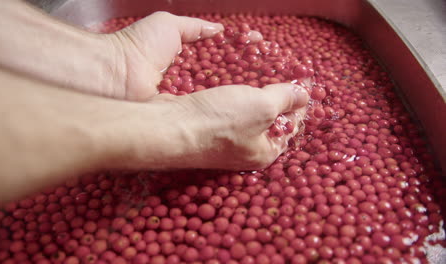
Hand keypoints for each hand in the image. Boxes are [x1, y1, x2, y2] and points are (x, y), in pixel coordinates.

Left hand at [108, 12, 261, 100]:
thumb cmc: (138, 47)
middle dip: (246, 73)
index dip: (239, 51)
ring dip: (240, 91)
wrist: (116, 76)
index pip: (220, 54)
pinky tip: (246, 105)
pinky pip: (206, 110)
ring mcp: (186, 97)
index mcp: (186, 57)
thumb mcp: (168, 25)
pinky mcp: (182, 113)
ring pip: (218, 94)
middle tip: (271, 72)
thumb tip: (219, 29)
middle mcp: (189, 79)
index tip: (260, 47)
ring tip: (266, 89)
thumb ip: (194, 27)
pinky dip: (224, 107)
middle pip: (223, 75)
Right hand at [144, 83, 308, 169]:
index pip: (291, 126)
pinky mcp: (205, 128)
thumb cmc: (220, 122)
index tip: (300, 80)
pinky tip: (231, 84)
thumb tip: (304, 94)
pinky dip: (232, 97)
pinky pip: (226, 111)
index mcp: (265, 152)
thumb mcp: (263, 106)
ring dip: (251, 96)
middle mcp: (245, 151)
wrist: (169, 127)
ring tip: (256, 75)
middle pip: (268, 121)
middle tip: (278, 75)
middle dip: (274, 97)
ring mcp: (223, 141)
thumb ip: (285, 98)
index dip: (298, 102)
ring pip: (245, 115)